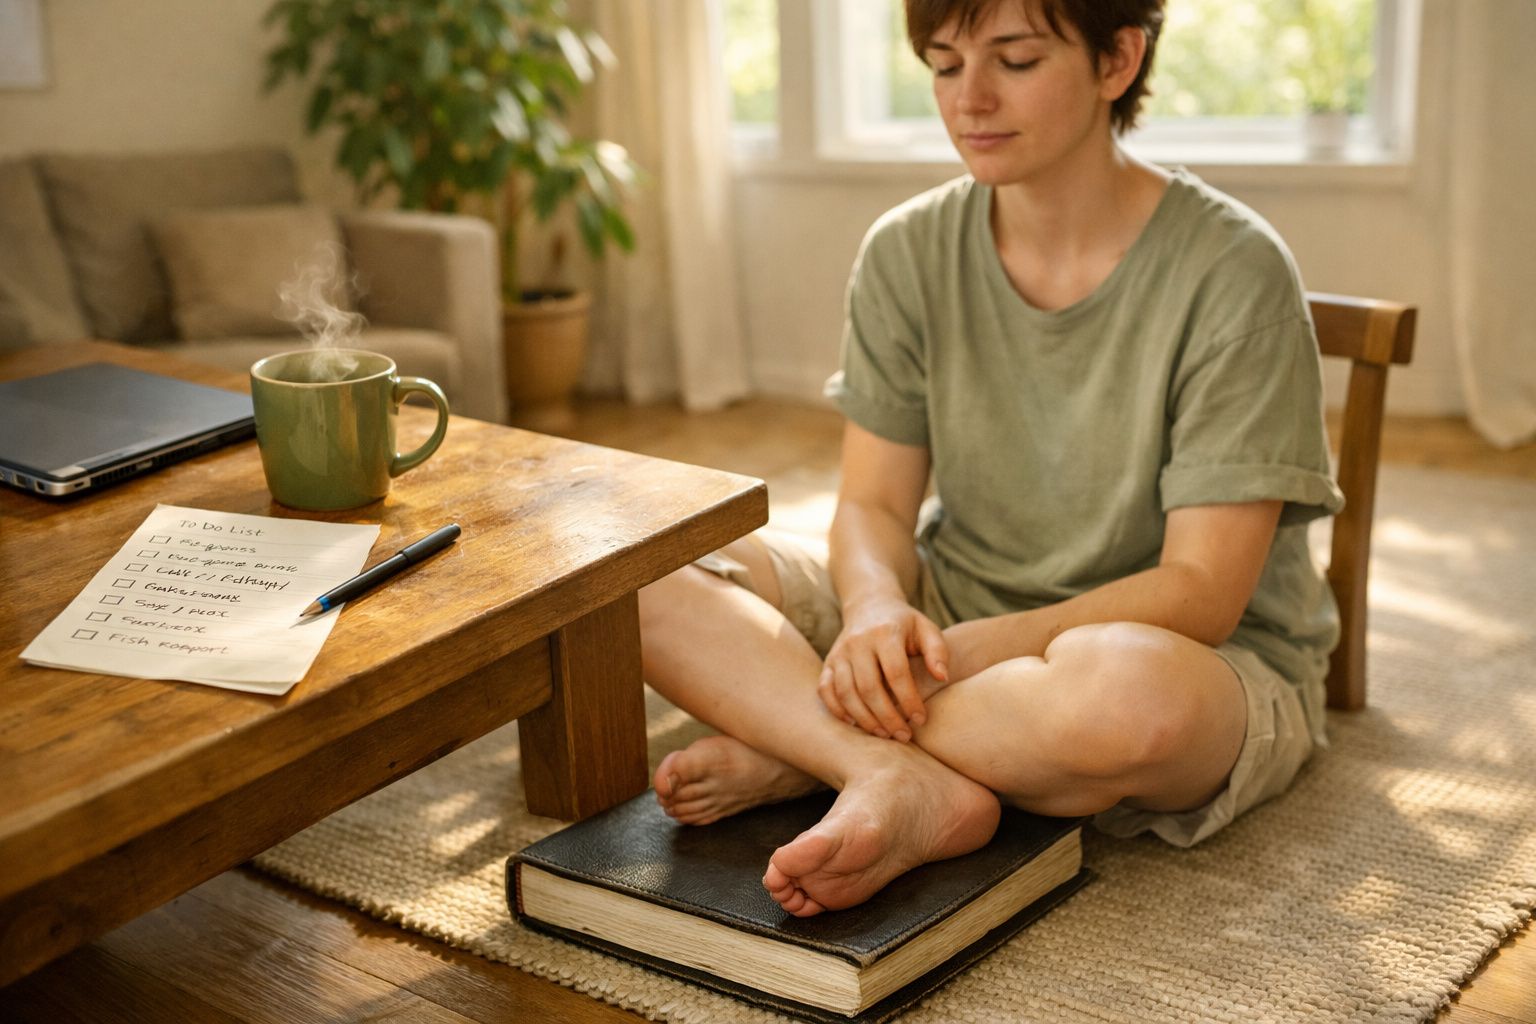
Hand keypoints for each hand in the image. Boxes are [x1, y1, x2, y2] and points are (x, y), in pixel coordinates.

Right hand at [819, 596, 948, 740]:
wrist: (870, 606)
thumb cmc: (904, 624)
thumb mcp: (926, 629)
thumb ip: (937, 651)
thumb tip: (943, 677)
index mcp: (885, 632)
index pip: (896, 672)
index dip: (909, 700)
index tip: (920, 720)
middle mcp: (858, 642)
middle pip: (869, 687)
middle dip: (887, 717)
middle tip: (903, 736)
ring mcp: (839, 652)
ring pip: (846, 692)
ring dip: (864, 719)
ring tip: (884, 734)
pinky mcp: (828, 662)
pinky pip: (825, 690)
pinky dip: (837, 710)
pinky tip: (855, 724)